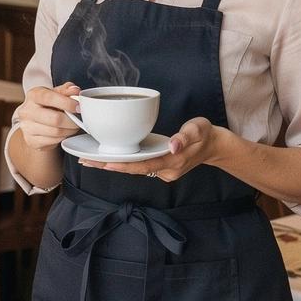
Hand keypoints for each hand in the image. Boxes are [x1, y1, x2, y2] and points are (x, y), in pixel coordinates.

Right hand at [17, 82, 81, 151]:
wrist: (33, 121)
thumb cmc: (47, 104)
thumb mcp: (55, 93)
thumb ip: (66, 90)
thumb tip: (75, 91)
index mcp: (33, 95)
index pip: (50, 98)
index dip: (67, 103)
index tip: (78, 107)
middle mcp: (27, 111)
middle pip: (55, 119)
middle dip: (72, 121)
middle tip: (79, 120)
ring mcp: (27, 128)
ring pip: (56, 132)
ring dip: (70, 130)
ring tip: (73, 126)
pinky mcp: (31, 141)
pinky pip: (53, 141)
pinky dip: (63, 137)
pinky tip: (64, 132)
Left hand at [79, 117, 222, 180]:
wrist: (215, 145)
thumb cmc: (205, 134)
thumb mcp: (198, 129)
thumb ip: (186, 136)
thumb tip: (173, 144)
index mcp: (172, 161)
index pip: (143, 165)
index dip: (124, 165)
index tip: (105, 164)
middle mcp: (165, 170)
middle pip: (134, 170)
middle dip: (110, 166)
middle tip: (86, 162)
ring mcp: (163, 170)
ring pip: (135, 169)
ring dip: (114, 165)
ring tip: (90, 161)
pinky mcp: (160, 166)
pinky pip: (139, 166)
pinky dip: (124, 162)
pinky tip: (110, 158)